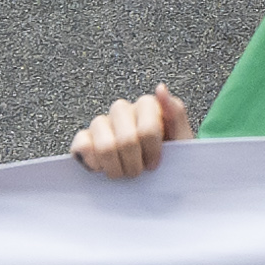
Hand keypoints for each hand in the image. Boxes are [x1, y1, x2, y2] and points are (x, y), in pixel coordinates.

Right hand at [67, 84, 189, 178]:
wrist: (154, 176)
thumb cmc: (170, 157)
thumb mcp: (182, 138)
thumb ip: (176, 113)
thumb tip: (160, 88)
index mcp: (147, 106)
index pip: (147, 130)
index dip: (152, 152)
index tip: (155, 164)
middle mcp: (122, 110)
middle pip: (126, 140)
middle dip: (134, 164)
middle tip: (139, 172)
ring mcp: (101, 123)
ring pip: (105, 146)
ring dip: (116, 168)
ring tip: (123, 173)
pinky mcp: (84, 138)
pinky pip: (82, 146)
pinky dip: (94, 164)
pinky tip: (103, 168)